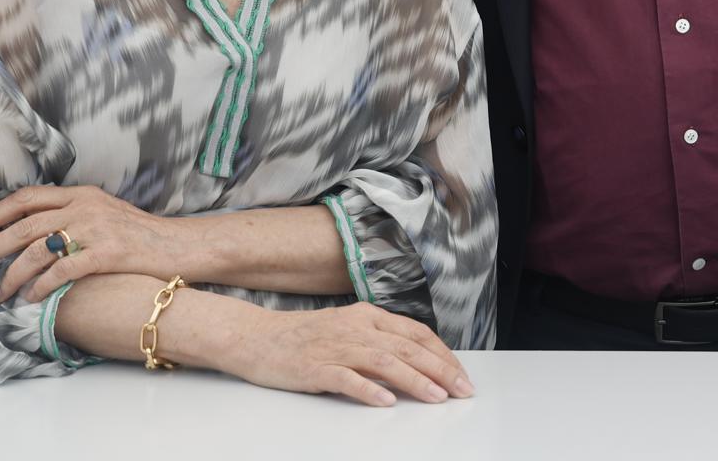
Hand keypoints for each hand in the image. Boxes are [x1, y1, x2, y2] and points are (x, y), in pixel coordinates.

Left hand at [0, 185, 185, 303]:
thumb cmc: (140, 234)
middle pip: (24, 224)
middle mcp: (84, 207)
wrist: (178, 245)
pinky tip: (31, 298)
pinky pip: (61, 271)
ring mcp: (95, 229)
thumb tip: (30, 231)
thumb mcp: (104, 212)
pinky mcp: (106, 254)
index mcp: (81, 193)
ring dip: (10, 275)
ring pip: (36, 251)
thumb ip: (72, 214)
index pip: (27, 197)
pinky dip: (40, 286)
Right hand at [231, 303, 473, 406]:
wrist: (255, 337)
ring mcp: (335, 347)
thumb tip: (417, 362)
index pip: (416, 333)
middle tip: (462, 390)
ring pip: (384, 361)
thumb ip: (378, 341)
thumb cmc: (304, 337)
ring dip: (414, 380)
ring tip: (436, 397)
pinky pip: (347, 378)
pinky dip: (369, 389)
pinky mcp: (315, 368)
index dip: (442, 354)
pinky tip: (386, 401)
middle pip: (407, 348)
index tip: (461, 374)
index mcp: (367, 316)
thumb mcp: (347, 329)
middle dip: (440, 370)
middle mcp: (356, 328)